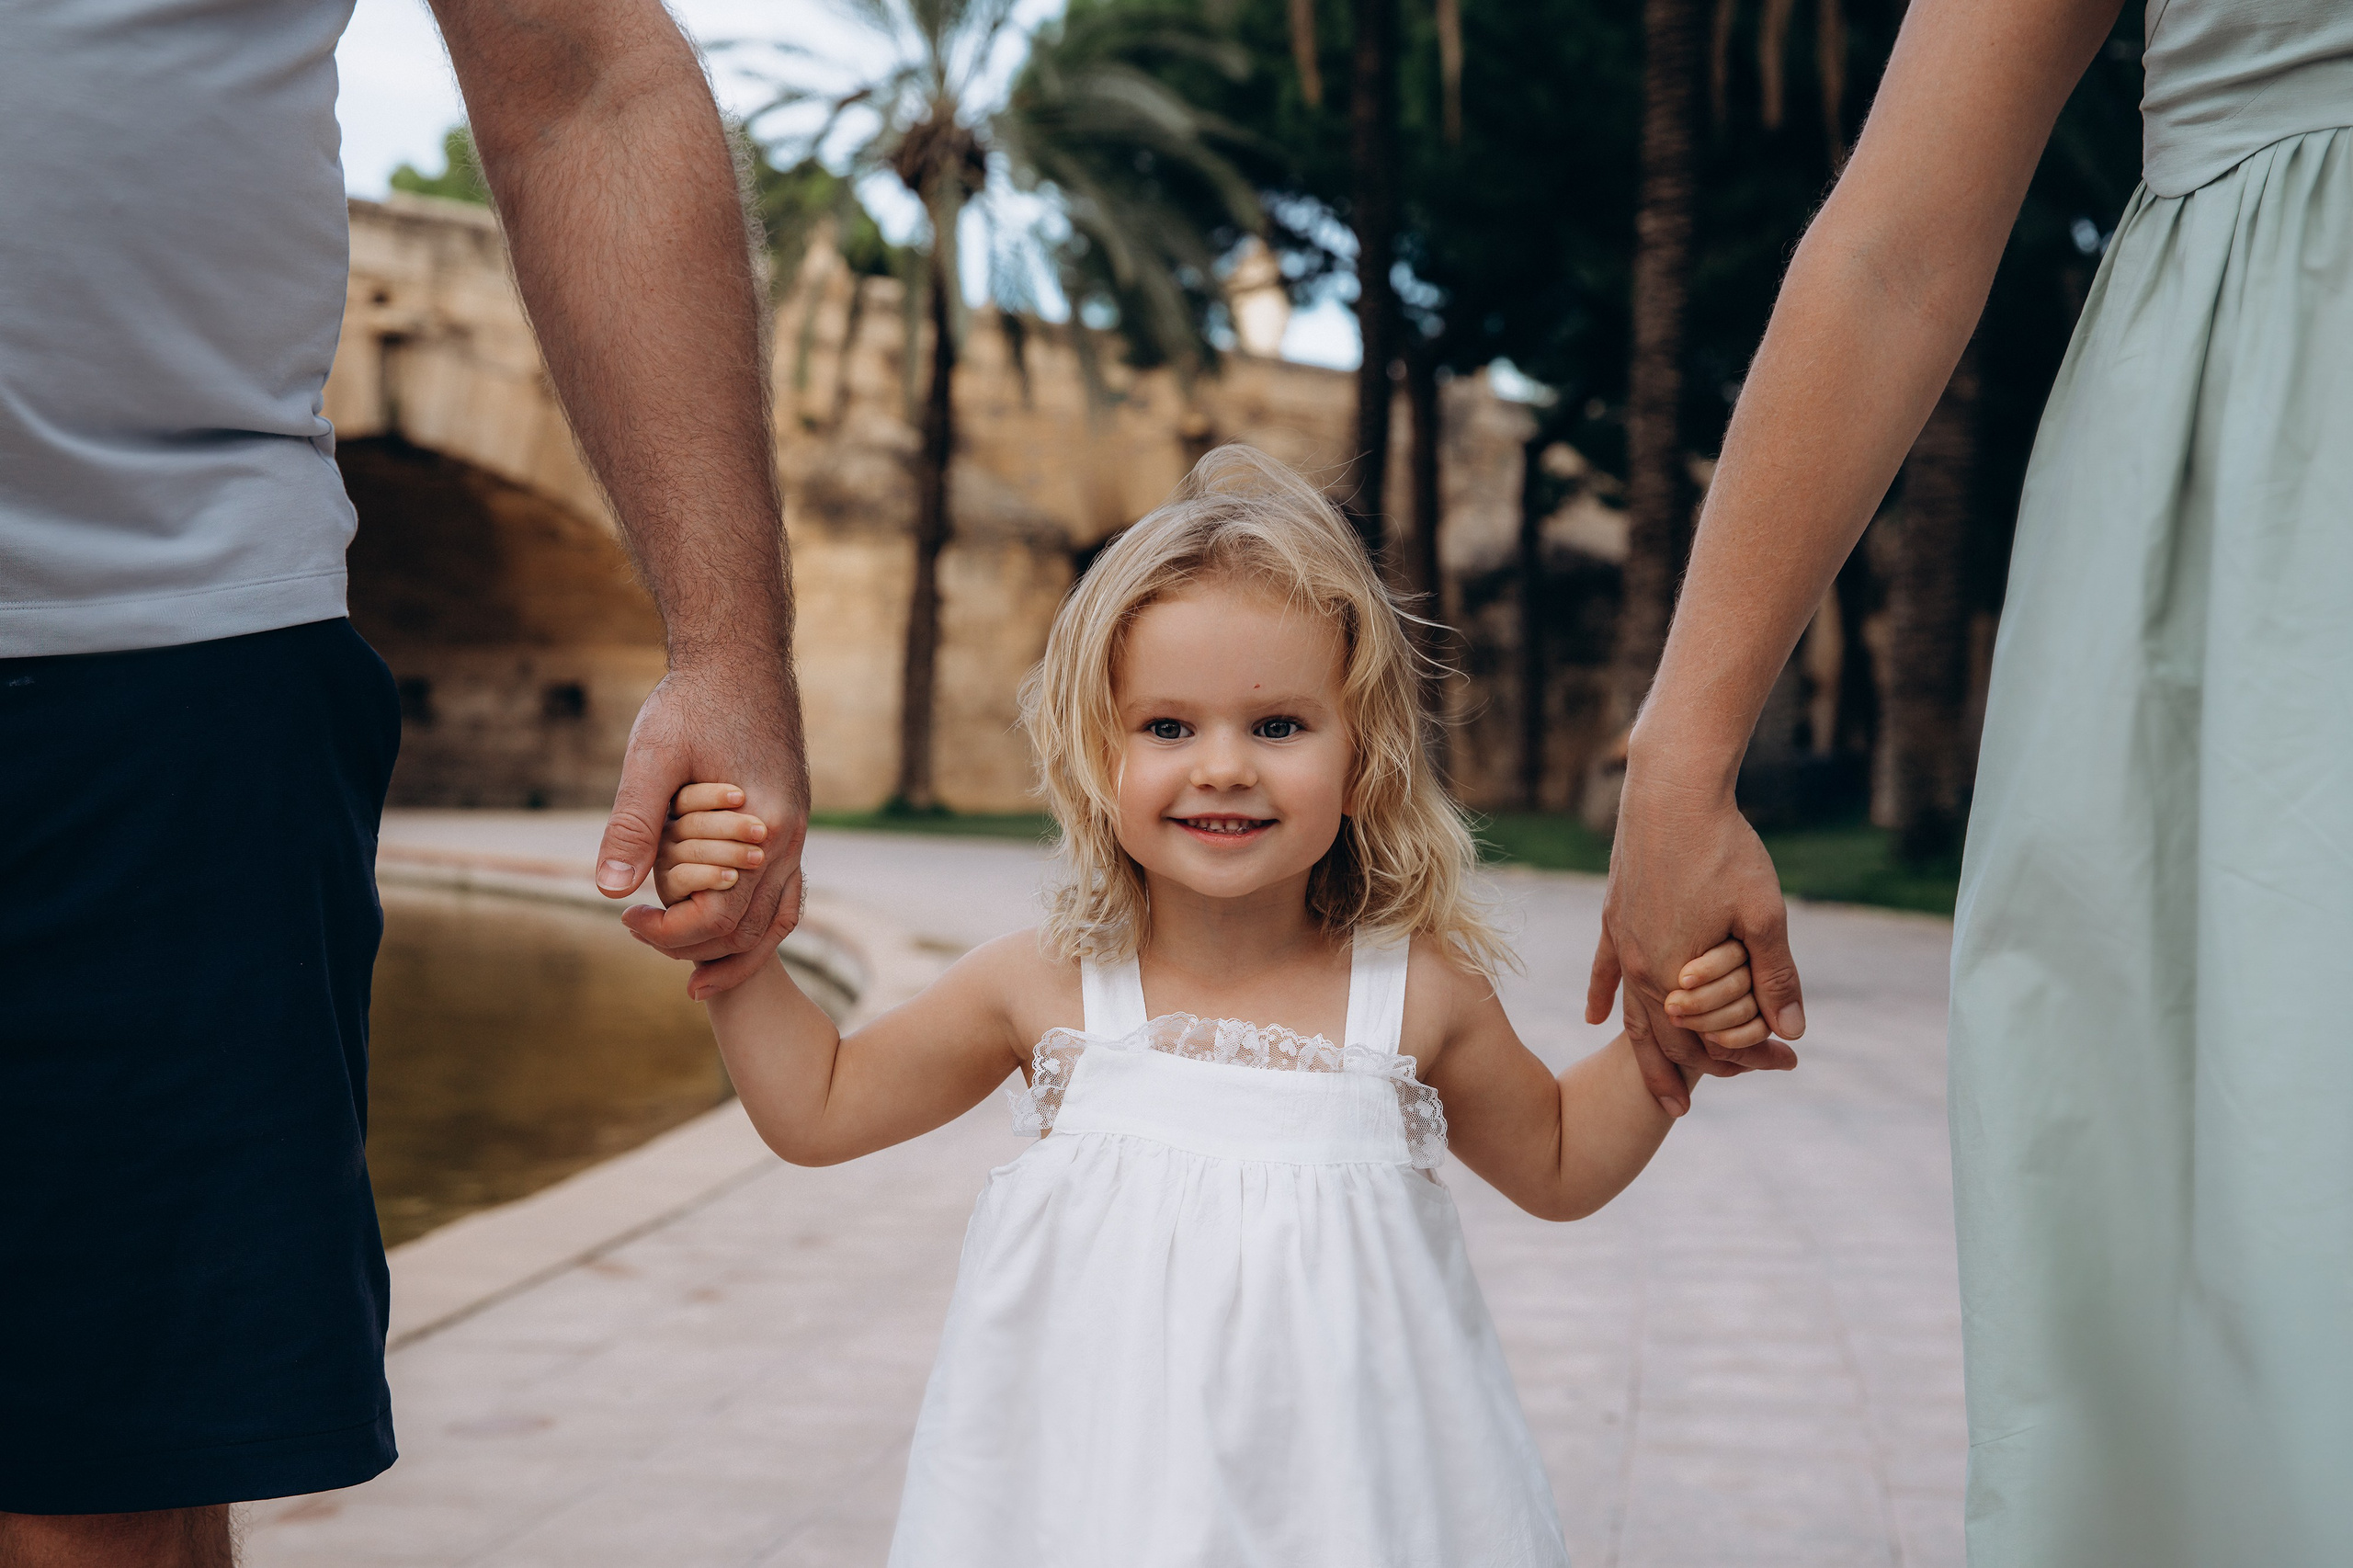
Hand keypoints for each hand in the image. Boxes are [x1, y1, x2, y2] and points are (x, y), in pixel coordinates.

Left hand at [596, 659, 808, 992]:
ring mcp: (797, 835)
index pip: (718, 918)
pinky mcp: (791, 824)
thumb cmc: (694, 701)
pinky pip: (785, 895)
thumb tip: (609, 891)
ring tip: (690, 971)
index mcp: (762, 829)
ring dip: (733, 951)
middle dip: (693, 947)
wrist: (741, 657)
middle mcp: (789, 840)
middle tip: (640, 933)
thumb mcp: (652, 758)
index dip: (668, 933)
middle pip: (748, 930)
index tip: (627, 921)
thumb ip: (633, 825)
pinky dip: (756, 923)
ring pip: (776, 920)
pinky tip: (723, 925)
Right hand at [1586, 764, 1805, 1117]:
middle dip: (1703, 1070)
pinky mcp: (1613, 917)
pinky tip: (1594, 1020)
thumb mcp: (1765, 915)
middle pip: (1668, 1040)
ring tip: (1664, 1098)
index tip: (1784, 1064)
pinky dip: (1601, 998)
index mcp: (1677, 975)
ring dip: (1649, 1060)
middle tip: (1737, 1086)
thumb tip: (1792, 1032)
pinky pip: (1603, 972)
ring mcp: (1622, 944)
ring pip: (1632, 1018)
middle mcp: (1642, 969)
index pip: (1709, 1043)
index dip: (1748, 1060)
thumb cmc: (1724, 848)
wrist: (1671, 791)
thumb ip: (1776, 977)